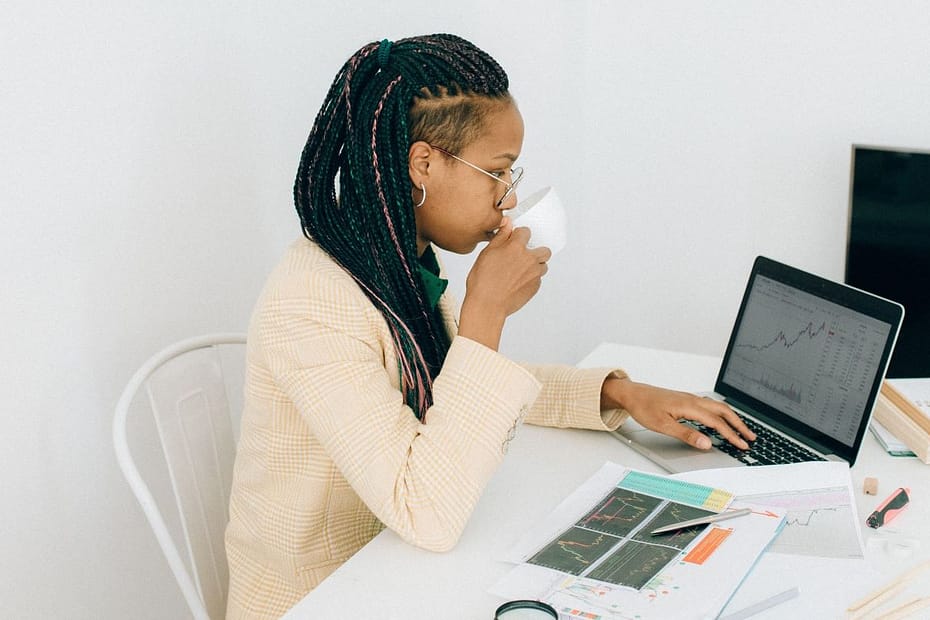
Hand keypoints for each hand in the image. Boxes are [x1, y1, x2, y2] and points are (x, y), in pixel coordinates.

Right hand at [458, 218, 550, 349]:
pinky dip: (531, 279)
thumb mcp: (487, 253)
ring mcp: (535, 274)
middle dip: (536, 251)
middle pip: (544, 250)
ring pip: (543, 265)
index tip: (514, 241)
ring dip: (535, 266)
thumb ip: (501, 236)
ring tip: (521, 272)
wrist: (487, 305)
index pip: (526, 232)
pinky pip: (538, 279)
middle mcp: (530, 259)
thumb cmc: (482, 280)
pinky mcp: (535, 288)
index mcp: (516, 247)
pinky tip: (518, 283)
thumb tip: (508, 223)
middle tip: (523, 257)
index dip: (519, 236)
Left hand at [602, 378, 755, 449]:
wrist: (632, 394)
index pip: (717, 422)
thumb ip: (686, 434)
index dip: (732, 435)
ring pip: (718, 407)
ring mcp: (690, 398)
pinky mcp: (686, 399)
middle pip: (723, 411)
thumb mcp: (663, 425)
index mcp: (690, 406)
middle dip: (739, 424)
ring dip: (731, 418)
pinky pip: (710, 405)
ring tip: (741, 429)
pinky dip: (721, 413)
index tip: (742, 445)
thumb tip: (706, 443)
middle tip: (751, 437)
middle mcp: (693, 400)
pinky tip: (720, 419)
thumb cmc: (644, 407)